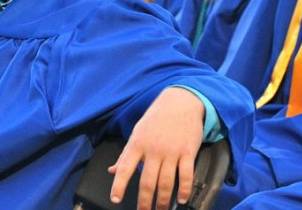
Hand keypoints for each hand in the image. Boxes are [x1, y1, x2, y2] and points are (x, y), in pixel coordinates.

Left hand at [109, 87, 204, 209]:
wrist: (182, 101)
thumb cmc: (157, 118)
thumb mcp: (138, 132)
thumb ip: (126, 153)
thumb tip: (113, 170)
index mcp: (138, 144)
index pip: (125, 168)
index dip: (119, 186)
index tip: (116, 200)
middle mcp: (154, 149)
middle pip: (147, 182)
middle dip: (145, 202)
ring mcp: (172, 151)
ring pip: (166, 182)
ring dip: (163, 200)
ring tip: (161, 209)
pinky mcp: (188, 151)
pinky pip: (186, 175)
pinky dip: (184, 189)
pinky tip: (182, 199)